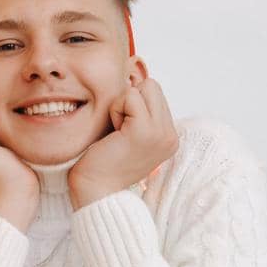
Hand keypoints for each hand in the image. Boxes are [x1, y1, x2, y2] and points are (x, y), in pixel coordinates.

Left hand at [68, 78, 177, 208]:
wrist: (95, 190)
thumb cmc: (102, 160)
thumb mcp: (128, 133)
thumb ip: (138, 112)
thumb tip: (132, 77)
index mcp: (169, 136)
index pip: (155, 93)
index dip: (132, 104)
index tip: (122, 131)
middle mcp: (171, 135)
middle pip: (152, 86)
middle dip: (130, 100)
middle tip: (118, 129)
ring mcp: (161, 133)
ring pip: (144, 87)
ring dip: (122, 105)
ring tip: (117, 132)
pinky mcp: (145, 131)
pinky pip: (130, 96)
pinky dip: (116, 109)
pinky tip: (113, 132)